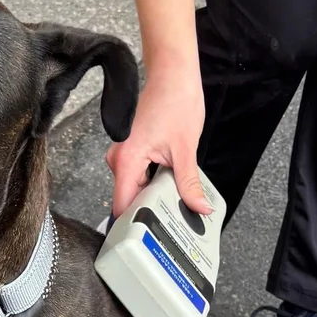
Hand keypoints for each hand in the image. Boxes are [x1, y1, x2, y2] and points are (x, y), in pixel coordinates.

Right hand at [106, 64, 206, 215]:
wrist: (172, 75)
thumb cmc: (175, 101)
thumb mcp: (185, 150)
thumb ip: (189, 183)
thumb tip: (197, 207)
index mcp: (127, 160)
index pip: (121, 205)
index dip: (132, 225)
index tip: (143, 241)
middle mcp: (119, 159)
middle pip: (128, 199)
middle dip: (149, 211)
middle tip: (171, 223)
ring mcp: (123, 156)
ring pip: (135, 188)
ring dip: (152, 196)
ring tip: (174, 204)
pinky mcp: (131, 152)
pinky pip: (138, 177)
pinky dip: (153, 184)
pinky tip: (169, 186)